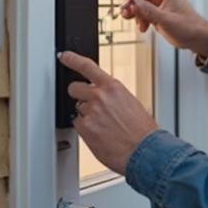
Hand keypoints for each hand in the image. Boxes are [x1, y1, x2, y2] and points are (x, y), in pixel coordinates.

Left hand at [58, 50, 158, 173]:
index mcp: (112, 87)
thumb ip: (113, 96)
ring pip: (77, 109)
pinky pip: (77, 125)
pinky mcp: (85, 129)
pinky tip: (99, 134)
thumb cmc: (142, 131)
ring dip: (86, 115)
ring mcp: (90, 113)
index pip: (86, 66)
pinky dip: (85, 129)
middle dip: (78, 95)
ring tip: (102, 125)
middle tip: (89, 105)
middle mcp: (99, 97)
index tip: (63, 56)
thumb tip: (105, 98)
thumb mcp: (131, 103)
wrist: (144, 151)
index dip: (72, 59)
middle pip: (74, 88)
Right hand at [119, 0, 207, 57]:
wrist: (197, 38)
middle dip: (131, 6)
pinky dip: (139, 20)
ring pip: (138, 4)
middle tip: (126, 15)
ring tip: (139, 25)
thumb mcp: (166, 20)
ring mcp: (158, 3)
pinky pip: (142, 12)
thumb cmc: (189, 27)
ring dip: (135, 14)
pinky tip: (144, 28)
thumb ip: (148, 11)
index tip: (126, 6)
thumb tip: (132, 3)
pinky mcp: (156, 12)